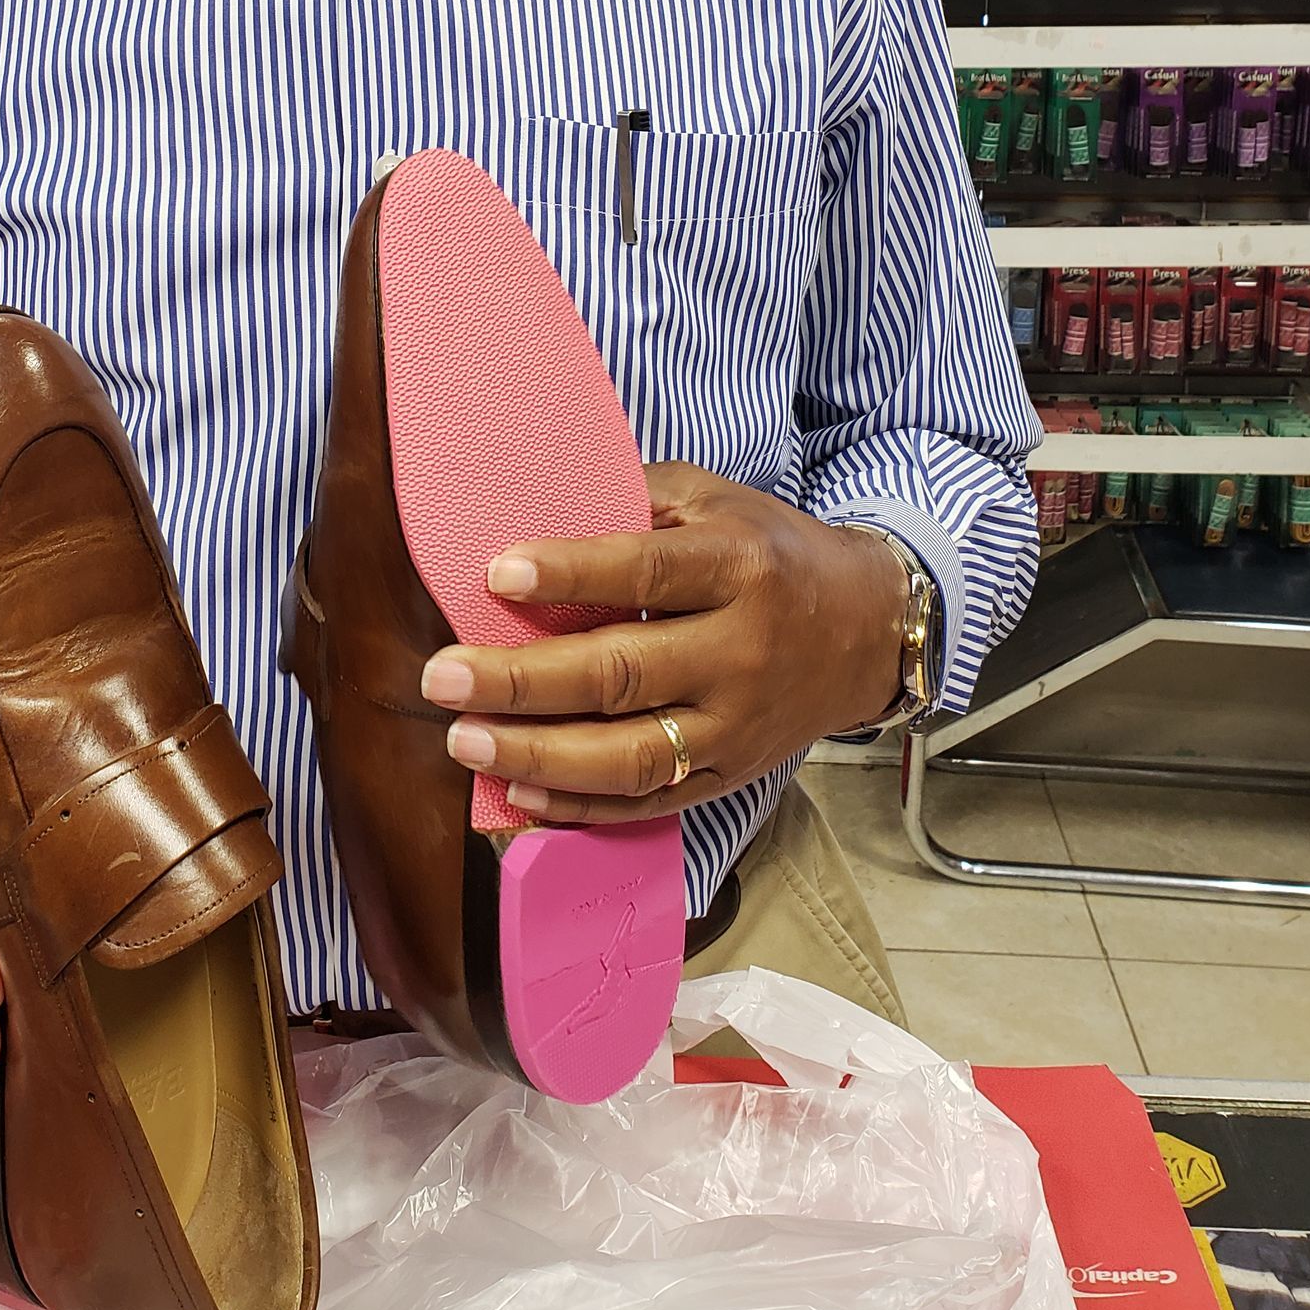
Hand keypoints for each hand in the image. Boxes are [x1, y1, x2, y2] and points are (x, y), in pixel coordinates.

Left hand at [417, 464, 909, 824]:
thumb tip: (533, 511)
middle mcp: (740, 653)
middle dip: (520, 680)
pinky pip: (647, 804)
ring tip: (464, 741)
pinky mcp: (730, 775)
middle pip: (620, 675)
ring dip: (537, 755)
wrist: (867, 628)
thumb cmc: (770, 552)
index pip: (645, 574)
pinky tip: (516, 792)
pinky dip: (578, 808)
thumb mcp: (714, 502)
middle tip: (441, 677)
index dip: (569, 575)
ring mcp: (735, 725)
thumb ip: (633, 504)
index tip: (496, 575)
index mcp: (738, 568)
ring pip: (628, 757)